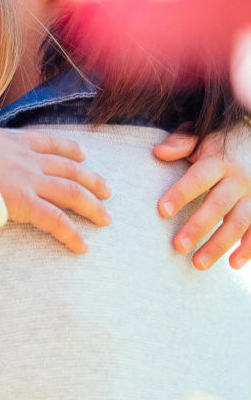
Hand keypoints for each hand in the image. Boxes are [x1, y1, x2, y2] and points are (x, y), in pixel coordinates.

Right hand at [0, 110, 112, 253]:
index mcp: (14, 140)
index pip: (49, 143)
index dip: (69, 149)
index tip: (84, 155)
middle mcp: (28, 160)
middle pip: (69, 170)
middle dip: (91, 180)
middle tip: (107, 190)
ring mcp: (28, 181)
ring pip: (71, 193)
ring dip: (92, 207)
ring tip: (106, 218)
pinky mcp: (24, 203)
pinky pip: (55, 221)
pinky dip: (71, 234)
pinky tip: (82, 247)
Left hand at [154, 125, 250, 269]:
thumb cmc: (219, 140)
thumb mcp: (201, 134)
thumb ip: (181, 142)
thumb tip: (158, 152)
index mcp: (220, 161)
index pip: (198, 178)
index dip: (181, 194)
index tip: (161, 211)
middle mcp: (240, 179)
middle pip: (218, 205)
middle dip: (198, 227)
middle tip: (178, 247)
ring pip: (239, 223)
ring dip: (219, 245)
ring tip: (198, 264)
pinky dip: (249, 249)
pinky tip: (233, 265)